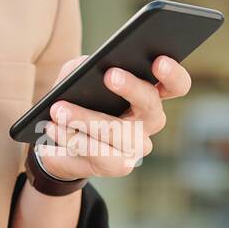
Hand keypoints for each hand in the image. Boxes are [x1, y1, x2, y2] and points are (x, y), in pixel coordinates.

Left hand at [36, 54, 191, 179]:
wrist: (58, 141)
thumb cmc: (76, 100)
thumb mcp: (75, 77)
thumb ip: (82, 67)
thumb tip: (87, 65)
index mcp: (150, 94)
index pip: (175, 85)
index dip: (172, 74)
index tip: (158, 61)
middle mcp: (150, 121)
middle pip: (151, 105)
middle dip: (132, 88)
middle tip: (110, 75)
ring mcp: (136, 147)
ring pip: (118, 132)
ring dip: (86, 119)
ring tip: (59, 109)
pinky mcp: (118, 166)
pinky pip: (99, 154)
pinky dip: (72, 139)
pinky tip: (53, 127)